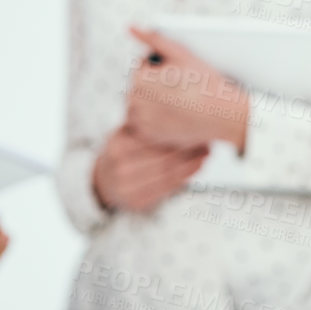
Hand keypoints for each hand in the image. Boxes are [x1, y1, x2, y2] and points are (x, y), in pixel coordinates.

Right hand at [92, 123, 209, 213]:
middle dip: (188, 150)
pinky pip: (167, 189)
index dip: (176, 132)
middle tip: (207, 139)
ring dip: (191, 164)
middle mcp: (119, 169)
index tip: (196, 125)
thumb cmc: (122, 149)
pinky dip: (185, 177)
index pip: (153, 140)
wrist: (103, 180)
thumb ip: (144, 122)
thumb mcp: (125, 132)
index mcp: (117, 146)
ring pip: (167, 176)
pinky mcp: (137, 203)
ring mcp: (127, 189)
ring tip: (206, 152)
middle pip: (162, 159)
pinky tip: (197, 166)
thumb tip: (177, 106)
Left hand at [122, 25, 248, 150]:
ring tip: (177, 101)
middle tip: (180, 88)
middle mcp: (136, 102)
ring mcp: (142, 121)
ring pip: (138, 104)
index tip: (180, 74)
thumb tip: (129, 26)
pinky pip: (144, 123)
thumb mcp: (179, 53)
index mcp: (140, 79)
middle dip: (154, 84)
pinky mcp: (149, 136)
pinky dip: (154, 118)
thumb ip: (152, 38)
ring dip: (151, 100)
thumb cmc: (203, 81)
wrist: (222, 115)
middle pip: (139, 86)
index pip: (141, 66)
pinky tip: (174, 115)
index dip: (162, 66)